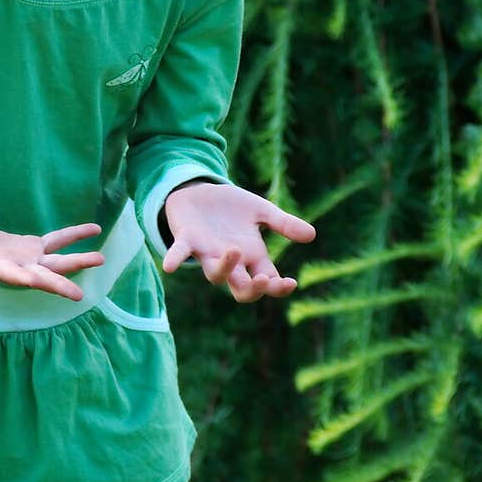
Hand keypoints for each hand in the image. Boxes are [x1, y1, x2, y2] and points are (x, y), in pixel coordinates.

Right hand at [0, 221, 104, 301]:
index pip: (17, 278)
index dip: (32, 282)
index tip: (43, 287)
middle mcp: (19, 268)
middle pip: (42, 277)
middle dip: (59, 284)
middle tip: (78, 296)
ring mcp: (29, 258)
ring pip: (57, 260)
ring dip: (78, 260)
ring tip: (102, 258)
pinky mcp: (33, 246)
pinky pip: (58, 239)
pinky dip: (75, 234)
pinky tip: (95, 229)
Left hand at [162, 181, 315, 303]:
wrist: (200, 191)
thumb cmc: (232, 207)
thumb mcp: (261, 211)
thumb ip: (283, 224)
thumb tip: (312, 235)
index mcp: (252, 256)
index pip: (269, 280)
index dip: (279, 287)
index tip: (290, 283)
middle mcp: (231, 261)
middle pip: (243, 290)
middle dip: (255, 289)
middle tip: (264, 280)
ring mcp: (207, 253)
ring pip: (215, 275)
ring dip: (224, 268)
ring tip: (235, 250)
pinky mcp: (187, 239)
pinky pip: (180, 254)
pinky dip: (175, 259)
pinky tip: (169, 267)